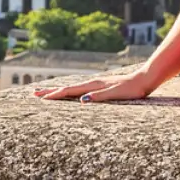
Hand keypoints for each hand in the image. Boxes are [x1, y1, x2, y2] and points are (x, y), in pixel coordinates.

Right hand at [34, 70, 155, 102]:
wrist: (145, 79)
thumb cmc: (132, 90)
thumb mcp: (116, 95)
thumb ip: (98, 97)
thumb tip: (81, 100)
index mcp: (92, 86)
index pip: (68, 91)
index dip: (54, 95)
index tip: (40, 99)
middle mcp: (92, 83)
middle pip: (66, 87)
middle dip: (50, 91)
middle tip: (34, 94)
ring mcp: (96, 84)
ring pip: (72, 87)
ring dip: (58, 90)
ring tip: (47, 93)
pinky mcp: (101, 86)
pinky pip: (80, 88)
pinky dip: (70, 91)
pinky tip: (71, 93)